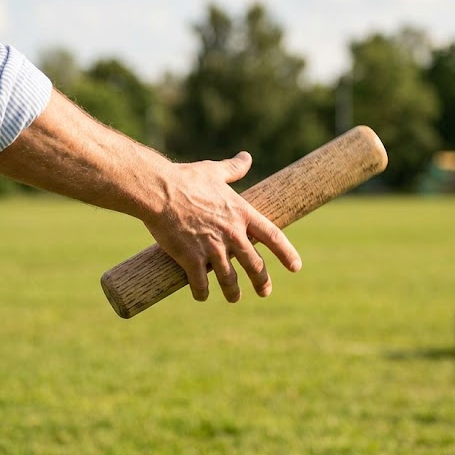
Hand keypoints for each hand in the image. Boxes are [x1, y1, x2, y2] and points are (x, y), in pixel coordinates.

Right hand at [142, 151, 301, 302]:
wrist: (158, 190)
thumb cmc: (185, 178)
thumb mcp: (214, 172)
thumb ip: (233, 168)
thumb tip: (246, 157)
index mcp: (241, 213)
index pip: (273, 237)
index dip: (287, 253)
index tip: (296, 267)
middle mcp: (231, 233)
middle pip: (254, 265)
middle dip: (262, 281)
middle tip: (265, 292)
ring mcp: (211, 248)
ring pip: (229, 279)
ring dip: (233, 292)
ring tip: (234, 297)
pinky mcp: (190, 258)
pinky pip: (200, 283)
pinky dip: (202, 292)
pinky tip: (202, 295)